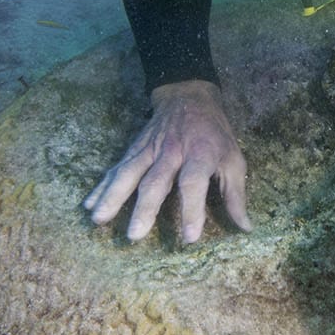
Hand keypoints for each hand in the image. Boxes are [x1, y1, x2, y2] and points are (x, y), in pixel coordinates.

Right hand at [85, 80, 249, 242]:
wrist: (188, 96)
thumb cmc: (215, 135)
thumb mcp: (234, 159)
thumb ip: (236, 194)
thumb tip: (245, 228)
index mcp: (201, 154)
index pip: (194, 182)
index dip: (192, 209)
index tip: (189, 238)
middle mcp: (172, 152)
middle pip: (155, 181)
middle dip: (144, 208)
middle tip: (134, 236)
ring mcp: (148, 150)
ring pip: (128, 173)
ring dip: (112, 197)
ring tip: (99, 219)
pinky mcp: (133, 150)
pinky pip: (116, 169)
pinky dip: (101, 187)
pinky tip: (89, 205)